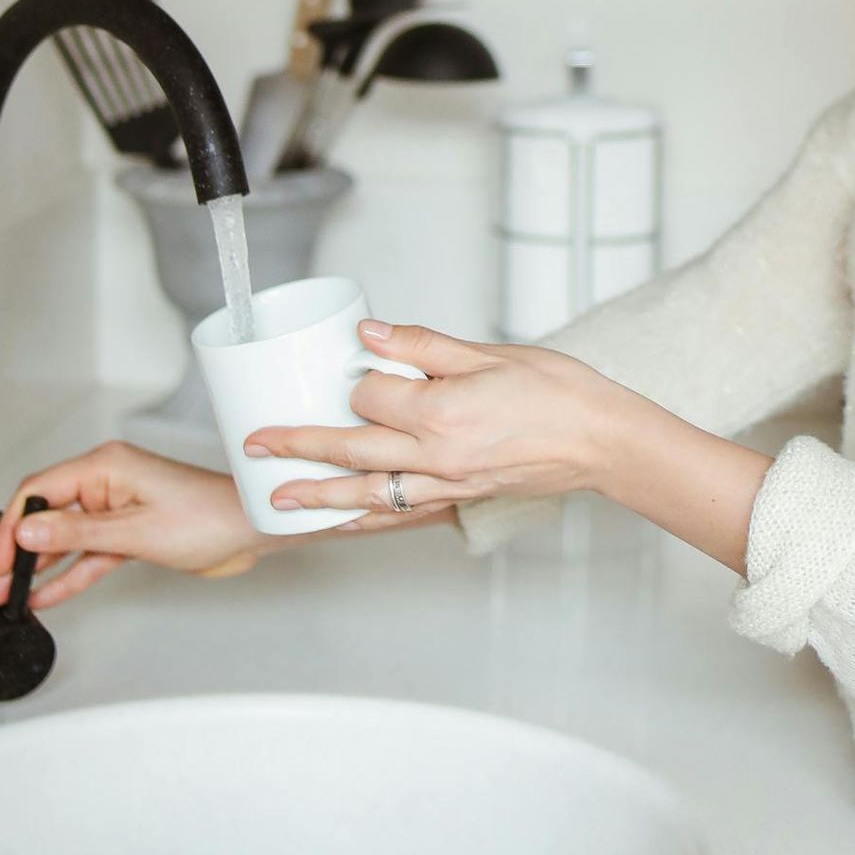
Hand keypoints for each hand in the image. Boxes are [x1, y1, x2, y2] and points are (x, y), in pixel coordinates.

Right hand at [0, 442, 274, 611]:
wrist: (249, 532)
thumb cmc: (208, 518)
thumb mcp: (134, 531)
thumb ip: (77, 534)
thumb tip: (28, 532)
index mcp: (106, 466)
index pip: (40, 491)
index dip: (14, 526)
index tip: (1, 559)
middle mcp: (108, 483)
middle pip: (48, 515)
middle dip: (18, 550)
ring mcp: (118, 509)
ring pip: (65, 540)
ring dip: (38, 568)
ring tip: (6, 594)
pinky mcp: (129, 534)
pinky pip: (88, 555)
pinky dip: (68, 576)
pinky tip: (45, 596)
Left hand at [243, 320, 620, 520]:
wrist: (600, 439)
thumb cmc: (556, 391)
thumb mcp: (489, 352)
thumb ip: (421, 345)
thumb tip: (367, 333)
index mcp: (442, 412)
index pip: (371, 395)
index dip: (356, 378)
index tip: (355, 365)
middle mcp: (437, 455)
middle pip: (352, 451)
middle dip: (298, 446)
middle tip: (254, 443)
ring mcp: (447, 484)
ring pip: (368, 494)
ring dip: (318, 495)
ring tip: (277, 497)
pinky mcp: (459, 499)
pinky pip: (400, 515)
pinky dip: (364, 520)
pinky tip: (339, 521)